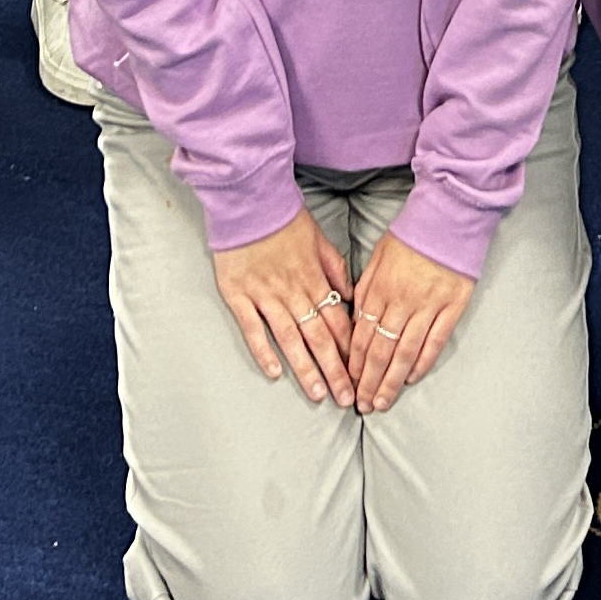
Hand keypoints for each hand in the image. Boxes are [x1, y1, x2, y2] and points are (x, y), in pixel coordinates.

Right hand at [209, 207, 355, 404]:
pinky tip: (274, 373)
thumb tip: (349, 297)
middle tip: (347, 398)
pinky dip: (264, 351)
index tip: (361, 372)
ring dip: (306, 368)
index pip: (337, 321)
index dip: (350, 349)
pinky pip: (253, 328)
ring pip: (290, 338)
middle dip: (335, 370)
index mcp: (314, 278)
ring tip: (318, 394)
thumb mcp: (319, 239)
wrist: (249, 201)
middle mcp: (293, 291)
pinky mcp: (239, 296)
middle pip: (318, 336)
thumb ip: (335, 269)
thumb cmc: (285, 218)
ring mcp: (265, 295)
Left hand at [349, 230, 474, 413]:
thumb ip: (365, 288)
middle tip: (361, 405)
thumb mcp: (378, 255)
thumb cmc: (411, 234)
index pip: (362, 334)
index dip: (354, 363)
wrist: (450, 216)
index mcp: (381, 288)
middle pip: (381, 350)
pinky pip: (435, 341)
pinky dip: (423, 362)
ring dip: (391, 381)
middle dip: (369, 381)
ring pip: (406, 352)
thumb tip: (356, 319)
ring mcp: (429, 305)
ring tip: (382, 402)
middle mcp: (402, 300)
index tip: (349, 383)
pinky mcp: (453, 306)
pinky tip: (412, 378)